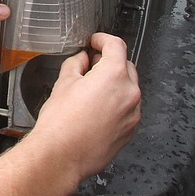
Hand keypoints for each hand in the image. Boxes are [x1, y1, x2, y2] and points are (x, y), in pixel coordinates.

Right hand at [26, 33, 140, 182]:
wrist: (61, 156)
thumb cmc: (61, 123)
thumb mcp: (64, 83)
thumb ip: (77, 64)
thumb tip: (82, 60)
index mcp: (114, 75)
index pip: (116, 46)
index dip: (103, 39)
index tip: (96, 42)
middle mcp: (129, 93)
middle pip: (126, 66)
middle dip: (109, 62)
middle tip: (90, 65)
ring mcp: (133, 113)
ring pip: (128, 88)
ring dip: (114, 84)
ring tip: (91, 91)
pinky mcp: (130, 130)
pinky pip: (128, 108)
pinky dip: (117, 103)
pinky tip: (96, 110)